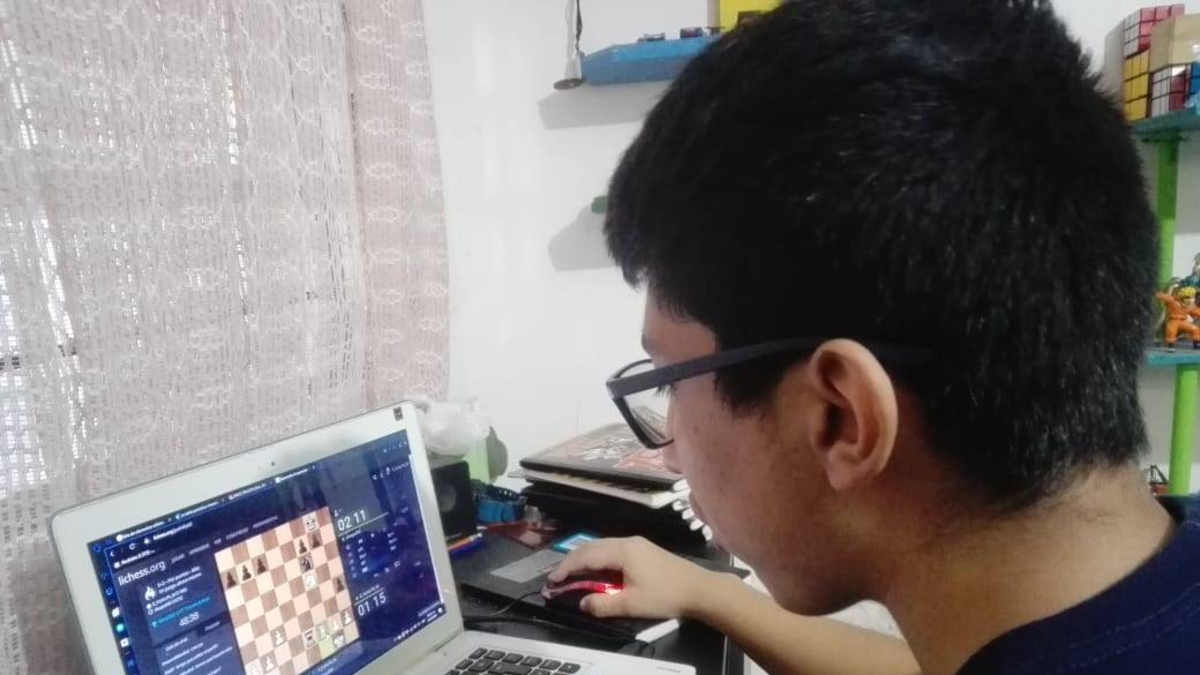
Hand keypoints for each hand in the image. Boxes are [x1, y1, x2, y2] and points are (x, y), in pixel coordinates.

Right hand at [546, 536, 722, 619]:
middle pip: (591, 547)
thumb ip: (603, 604)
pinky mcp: (643, 549)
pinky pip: (612, 549)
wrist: (700, 589)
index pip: (586, 556)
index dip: (566, 568)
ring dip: (585, 559)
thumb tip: (583, 603)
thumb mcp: (632, 604)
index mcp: (622, 551)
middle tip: (557, 578)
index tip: (552, 581)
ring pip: (601, 546)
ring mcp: (636, 543)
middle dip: (572, 562)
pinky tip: (596, 571)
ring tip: (572, 575)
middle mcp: (627, 541)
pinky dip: (598, 559)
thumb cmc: (666, 595)